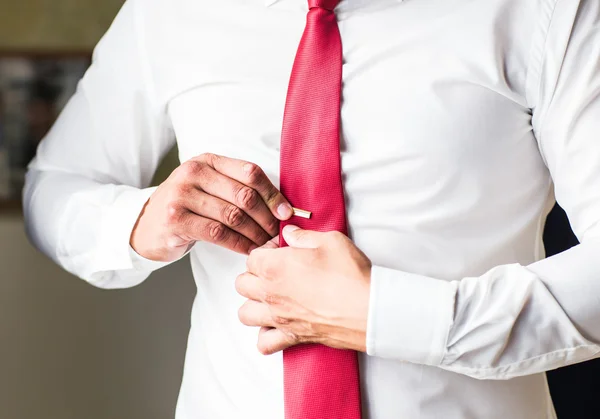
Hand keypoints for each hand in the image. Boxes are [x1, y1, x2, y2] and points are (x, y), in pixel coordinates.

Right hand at [130, 153, 292, 261]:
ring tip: (267, 245)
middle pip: (244, 195)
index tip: (286, 212)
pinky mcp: (176, 220)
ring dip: (256, 234)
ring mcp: (182, 196)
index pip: (250, 172)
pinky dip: (239, 244)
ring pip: (233, 216)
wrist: (147, 224)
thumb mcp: (209, 187)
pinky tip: (248, 250)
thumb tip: (282, 207)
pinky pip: (218, 233)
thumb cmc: (188, 206)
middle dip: (267, 218)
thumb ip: (238, 188)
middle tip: (278, 234)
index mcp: (207, 160)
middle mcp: (193, 173)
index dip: (272, 194)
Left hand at [235, 226, 371, 354]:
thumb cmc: (350, 274)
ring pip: (245, 313)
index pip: (252, 257)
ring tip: (270, 297)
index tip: (281, 250)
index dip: (266, 250)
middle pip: (243, 283)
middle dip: (255, 274)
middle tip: (274, 271)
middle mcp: (271, 293)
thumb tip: (289, 233)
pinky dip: (265, 336)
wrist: (369, 308)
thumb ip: (303, 236)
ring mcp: (279, 317)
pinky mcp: (292, 336)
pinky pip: (264, 343)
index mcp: (275, 266)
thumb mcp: (330, 240)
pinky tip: (276, 326)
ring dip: (253, 304)